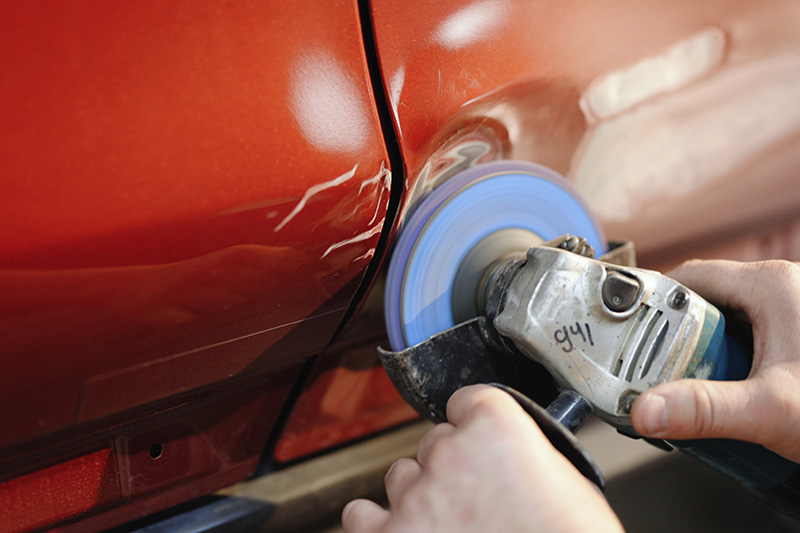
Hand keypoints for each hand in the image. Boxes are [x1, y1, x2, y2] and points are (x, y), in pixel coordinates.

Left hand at [342, 384, 622, 531]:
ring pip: (402, 475)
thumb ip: (528, 454)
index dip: (475, 424)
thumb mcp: (570, 485)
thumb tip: (514, 458)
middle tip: (476, 500)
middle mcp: (450, 453)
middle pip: (435, 441)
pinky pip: (361, 516)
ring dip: (420, 493)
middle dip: (453, 466)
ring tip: (449, 523)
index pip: (467, 401)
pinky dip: (378, 523)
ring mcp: (416, 497)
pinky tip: (404, 531)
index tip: (478, 440)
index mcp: (496, 428)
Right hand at [631, 259, 799, 461]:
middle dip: (678, 338)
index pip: (690, 277)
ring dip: (705, 354)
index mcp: (771, 285)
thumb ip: (704, 410)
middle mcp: (782, 289)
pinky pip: (749, 338)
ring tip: (697, 386)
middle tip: (662, 371)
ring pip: (726, 322)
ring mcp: (792, 312)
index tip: (630, 332)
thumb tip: (647, 411)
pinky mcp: (797, 336)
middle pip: (705, 302)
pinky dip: (731, 362)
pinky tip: (731, 392)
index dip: (654, 304)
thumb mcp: (771, 409)